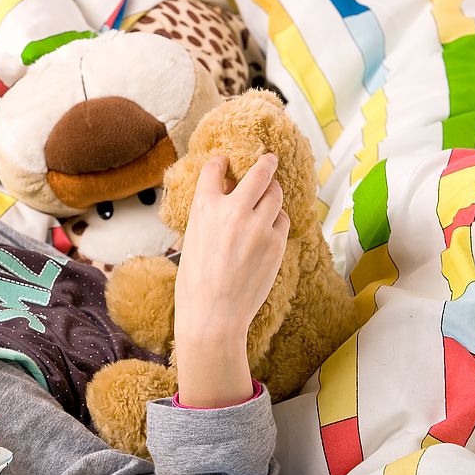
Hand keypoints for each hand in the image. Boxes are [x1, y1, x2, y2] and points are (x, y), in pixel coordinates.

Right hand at [173, 153, 289, 406]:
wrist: (214, 314)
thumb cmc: (195, 283)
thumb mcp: (192, 240)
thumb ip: (208, 217)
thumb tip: (224, 200)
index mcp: (205, 208)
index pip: (214, 170)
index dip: (220, 163)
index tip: (224, 162)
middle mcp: (233, 211)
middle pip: (259, 173)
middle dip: (266, 163)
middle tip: (270, 159)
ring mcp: (259, 226)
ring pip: (276, 195)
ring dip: (273, 193)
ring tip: (271, 196)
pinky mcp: (276, 243)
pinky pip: (283, 221)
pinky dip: (277, 221)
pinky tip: (270, 229)